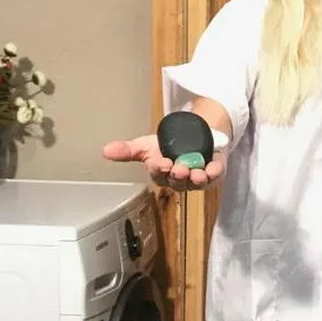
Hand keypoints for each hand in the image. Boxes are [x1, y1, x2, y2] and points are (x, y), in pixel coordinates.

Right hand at [101, 134, 225, 191]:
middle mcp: (180, 180)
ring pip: (197, 182)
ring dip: (197, 178)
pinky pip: (216, 174)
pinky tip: (213, 168)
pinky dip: (215, 171)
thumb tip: (105, 150)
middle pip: (178, 181)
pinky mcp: (214, 172)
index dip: (159, 169)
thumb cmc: (167, 147)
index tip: (161, 162)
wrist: (192, 138)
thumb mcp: (146, 145)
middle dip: (178, 175)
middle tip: (179, 167)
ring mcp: (198, 178)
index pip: (159, 174)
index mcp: (162, 175)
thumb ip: (128, 150)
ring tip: (197, 173)